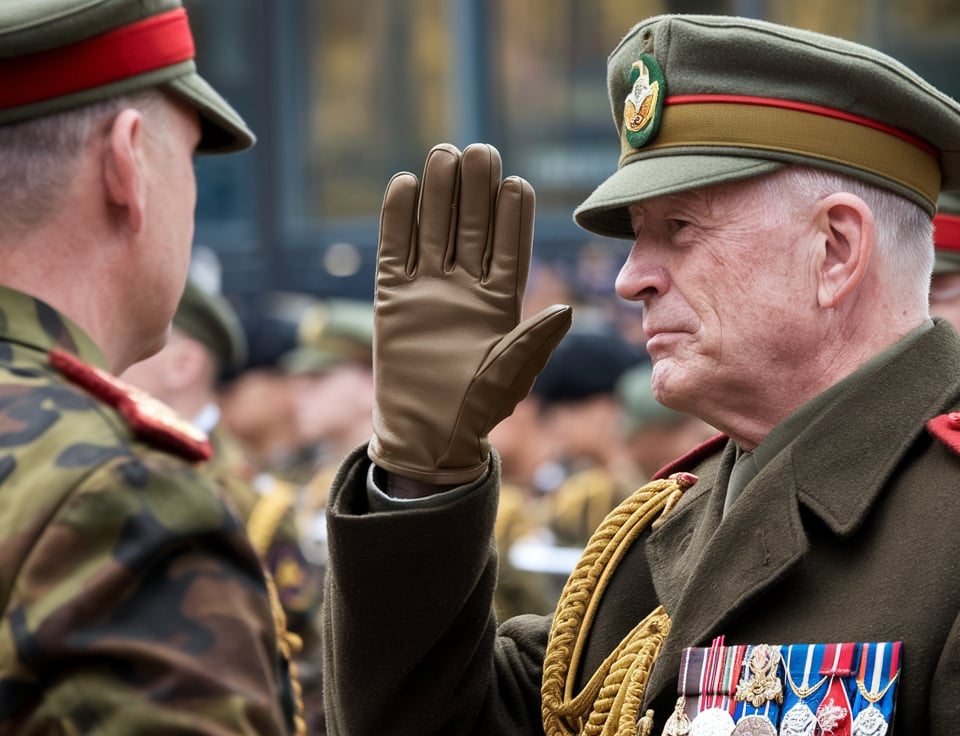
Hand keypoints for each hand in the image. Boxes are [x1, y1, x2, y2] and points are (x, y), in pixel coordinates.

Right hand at [368, 143, 570, 485]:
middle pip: (472, 228)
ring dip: (440, 193)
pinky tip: (403, 185)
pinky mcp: (394, 296)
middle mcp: (466, 287)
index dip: (513, 217)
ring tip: (444, 154)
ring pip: (435, 229)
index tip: (518, 183)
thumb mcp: (511, 375)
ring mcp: (429, 288)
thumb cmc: (476, 409)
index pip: (509, 248)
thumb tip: (565, 309)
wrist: (427, 434)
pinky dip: (397, 218)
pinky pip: (395, 249)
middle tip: (480, 152)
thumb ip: (534, 340)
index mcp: (501, 300)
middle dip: (476, 191)